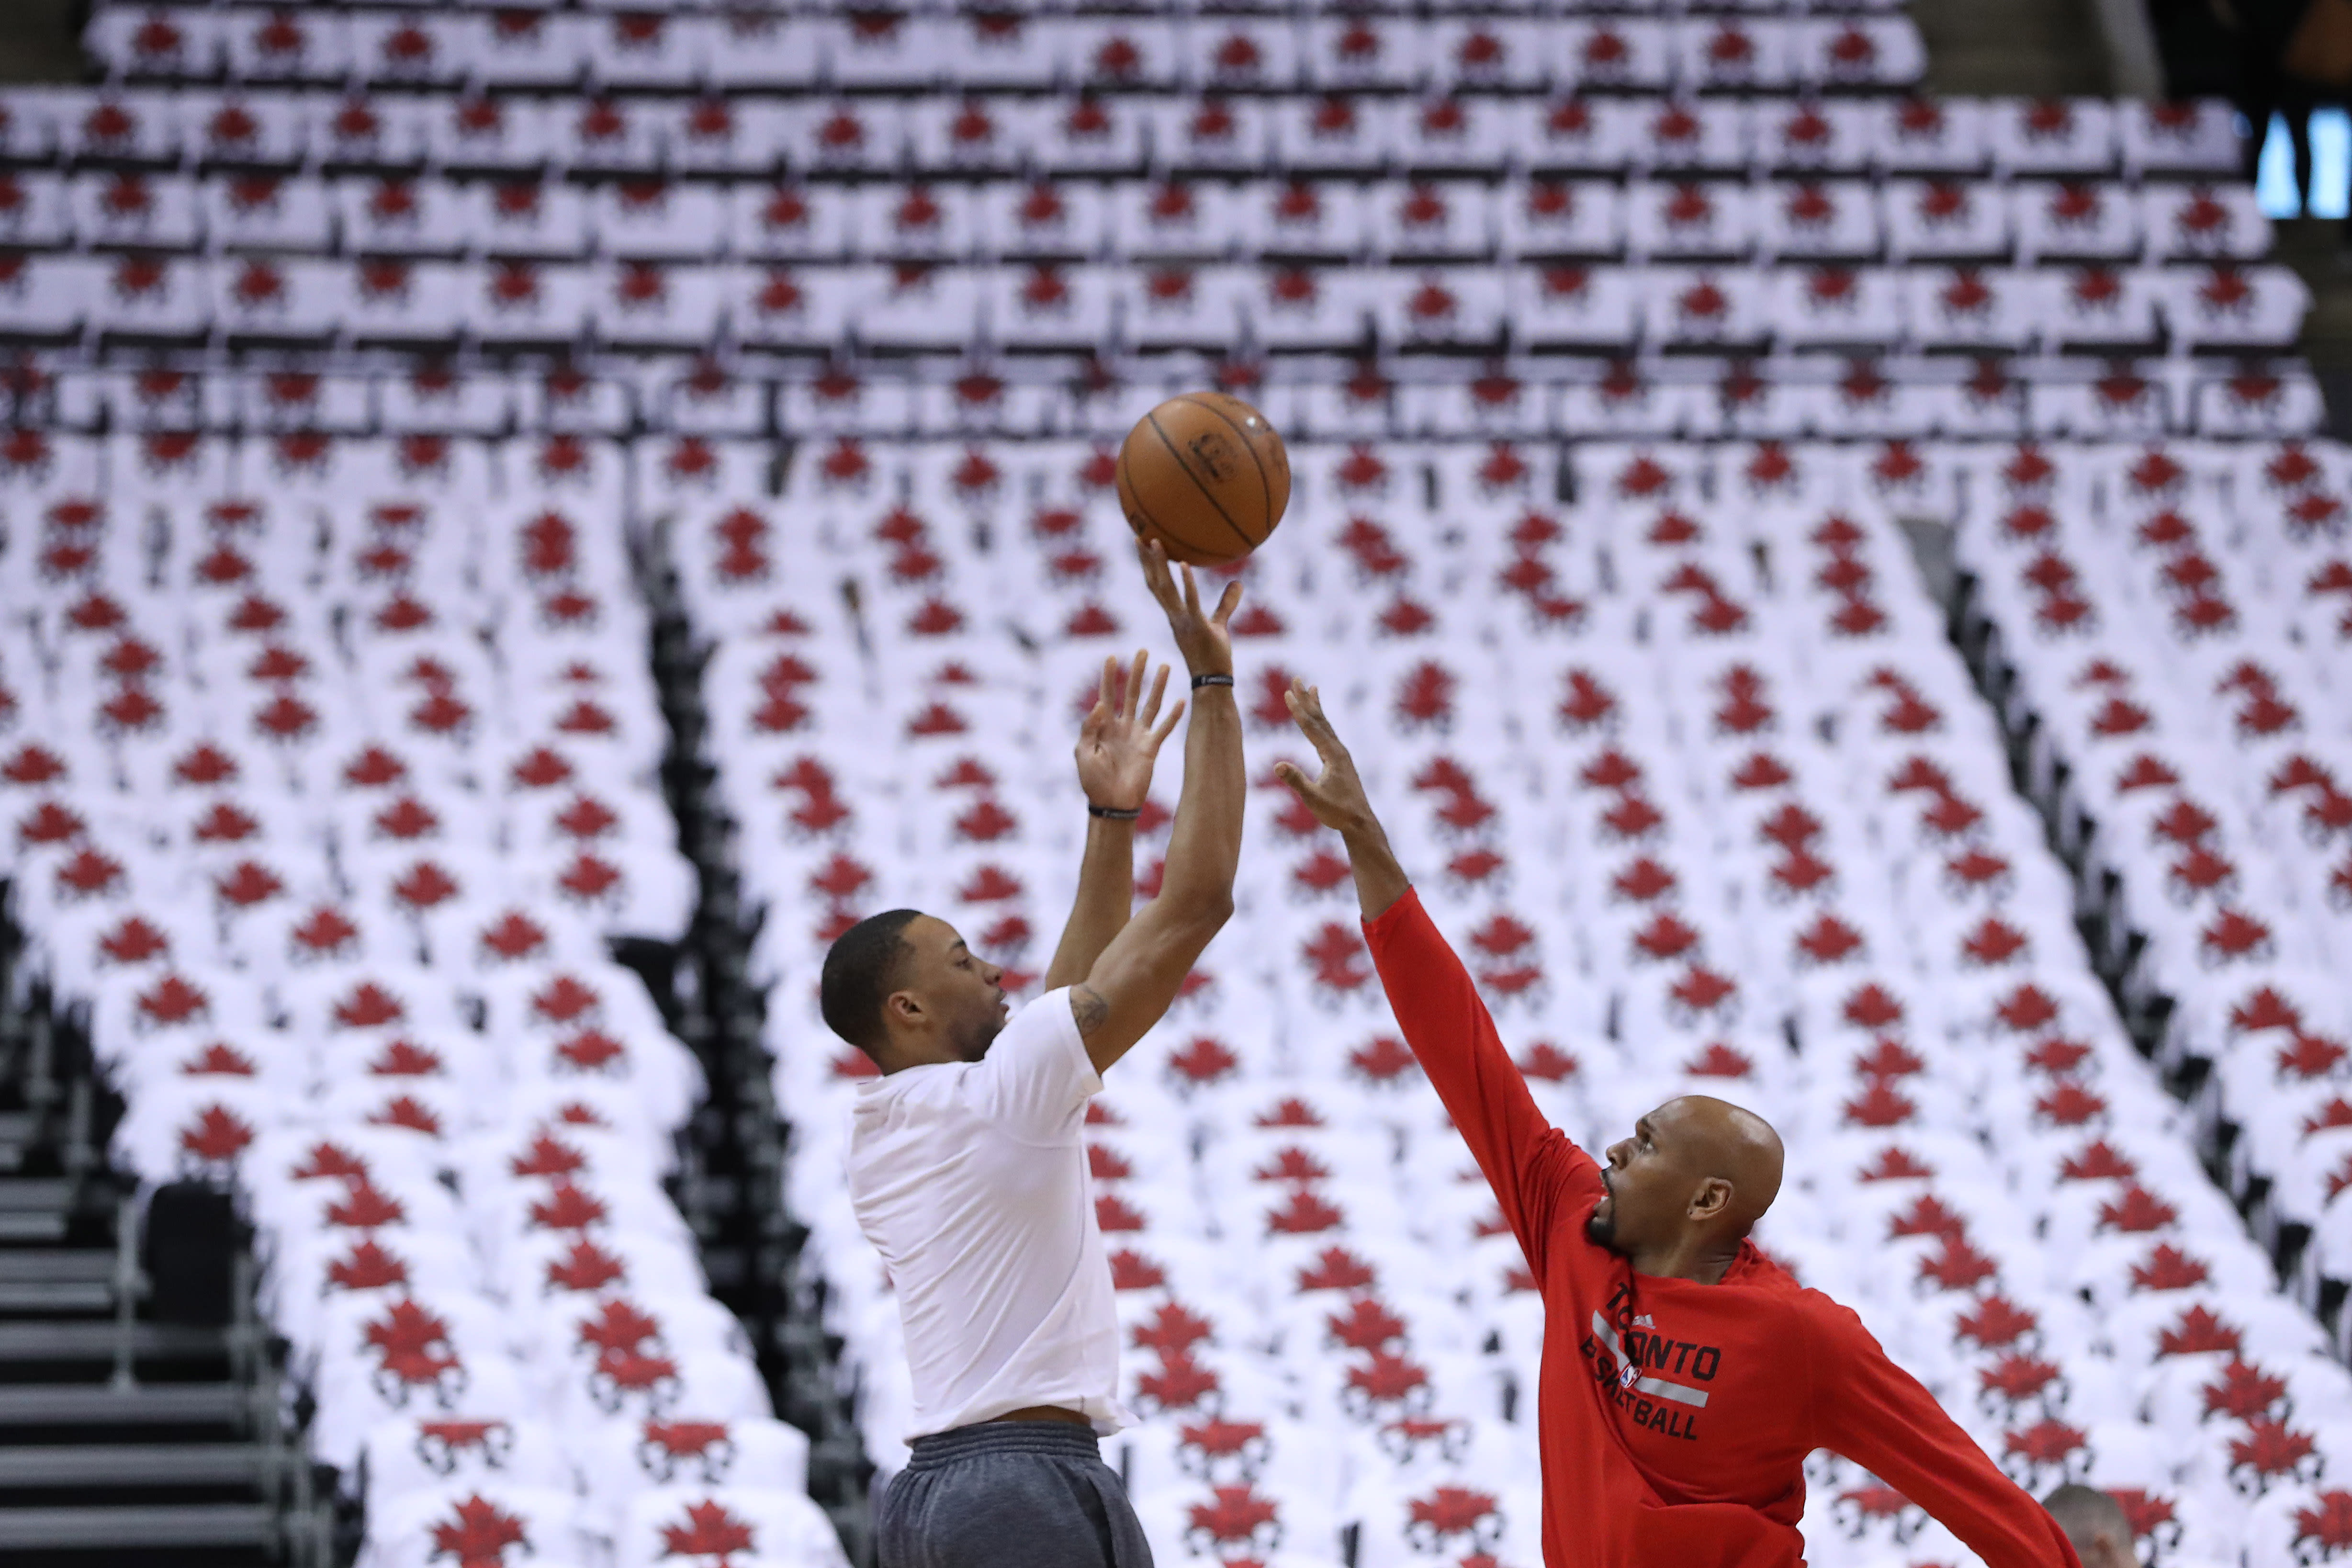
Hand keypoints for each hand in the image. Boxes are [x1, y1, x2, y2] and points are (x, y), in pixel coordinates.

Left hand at [1076, 651, 1182, 812]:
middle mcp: (1123, 726)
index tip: (1111, 657)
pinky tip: (1181, 700)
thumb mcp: (1083, 753)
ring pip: (1150, 705)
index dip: (1108, 676)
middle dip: (1137, 672)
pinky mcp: (1151, 748)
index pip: (1107, 695)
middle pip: (1131, 693)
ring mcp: (1139, 736)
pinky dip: (1173, 715)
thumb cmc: (1093, 781)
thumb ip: (1089, 728)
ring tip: (1165, 666)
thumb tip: (1099, 704)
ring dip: (1158, 686)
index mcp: (1104, 726)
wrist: (1111, 803)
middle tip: (1142, 652)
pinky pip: (1164, 728)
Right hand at [1138, 537, 1241, 677]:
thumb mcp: (1219, 625)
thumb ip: (1227, 604)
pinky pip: (1190, 601)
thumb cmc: (1215, 657)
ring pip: (1165, 589)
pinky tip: (1183, 563)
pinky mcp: (1197, 627)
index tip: (1142, 546)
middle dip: (1145, 560)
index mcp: (1176, 615)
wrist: (1213, 683)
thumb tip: (1238, 583)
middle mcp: (1174, 617)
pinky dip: (1186, 583)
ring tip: (1154, 541)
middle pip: (1155, 583)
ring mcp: (1183, 622)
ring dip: (1159, 565)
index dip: (1149, 567)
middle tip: (1138, 534)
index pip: (1158, 586)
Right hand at [1272, 679, 1381, 839]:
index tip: (1288, 693)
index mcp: (1332, 755)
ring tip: (1311, 689)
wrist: (1359, 822)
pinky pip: (1327, 735)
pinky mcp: (1339, 761)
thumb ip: (1297, 781)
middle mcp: (1338, 750)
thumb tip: (1277, 766)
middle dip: (1306, 699)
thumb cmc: (1337, 812)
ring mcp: (1340, 755)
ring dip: (1315, 707)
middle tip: (1297, 680)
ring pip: (1325, 725)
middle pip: (1319, 719)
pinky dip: (1321, 722)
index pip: (1311, 728)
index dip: (1298, 710)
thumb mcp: (1313, 798)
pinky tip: (1318, 721)